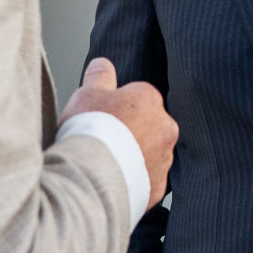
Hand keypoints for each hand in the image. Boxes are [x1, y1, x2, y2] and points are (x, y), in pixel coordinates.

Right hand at [62, 57, 176, 210]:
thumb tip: (103, 64)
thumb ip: (99, 76)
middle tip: (103, 142)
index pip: (136, 98)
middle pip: (147, 126)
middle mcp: (165, 128)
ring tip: (106, 164)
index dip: (115, 108)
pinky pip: (146, 181)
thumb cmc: (90, 131)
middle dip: (130, 132)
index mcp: (150, 99)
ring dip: (134, 157)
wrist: (92, 177)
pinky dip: (134, 181)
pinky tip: (114, 181)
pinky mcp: (158, 187)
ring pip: (149, 154)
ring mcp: (164, 159)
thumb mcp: (87, 93)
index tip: (100, 119)